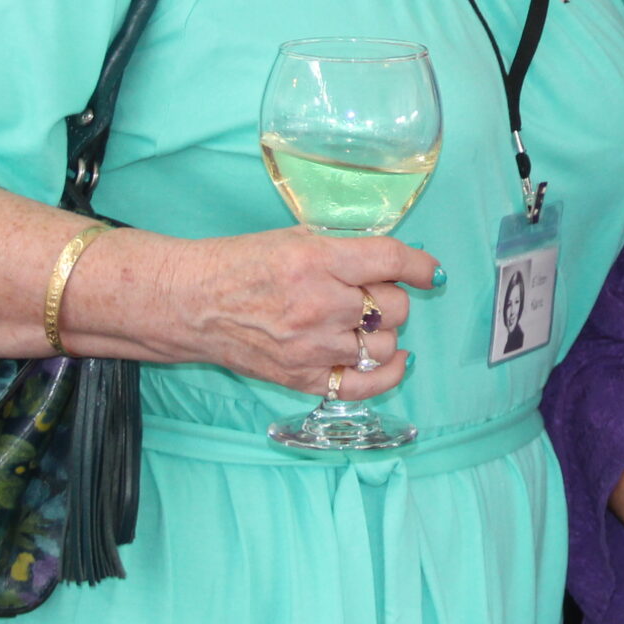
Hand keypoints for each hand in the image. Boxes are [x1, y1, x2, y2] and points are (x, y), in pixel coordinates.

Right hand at [174, 226, 439, 395]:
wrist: (191, 303)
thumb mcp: (295, 239)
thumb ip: (344, 249)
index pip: (391, 260)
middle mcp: (320, 305)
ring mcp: (312, 347)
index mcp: (317, 261)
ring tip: (367, 322)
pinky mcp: (301, 377)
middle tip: (375, 292)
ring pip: (385, 346)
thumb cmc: (241, 264)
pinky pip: (363, 385)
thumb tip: (394, 262)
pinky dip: (388, 375)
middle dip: (395, 298)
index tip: (432, 272)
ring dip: (385, 332)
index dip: (421, 266)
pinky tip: (396, 361)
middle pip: (394, 308)